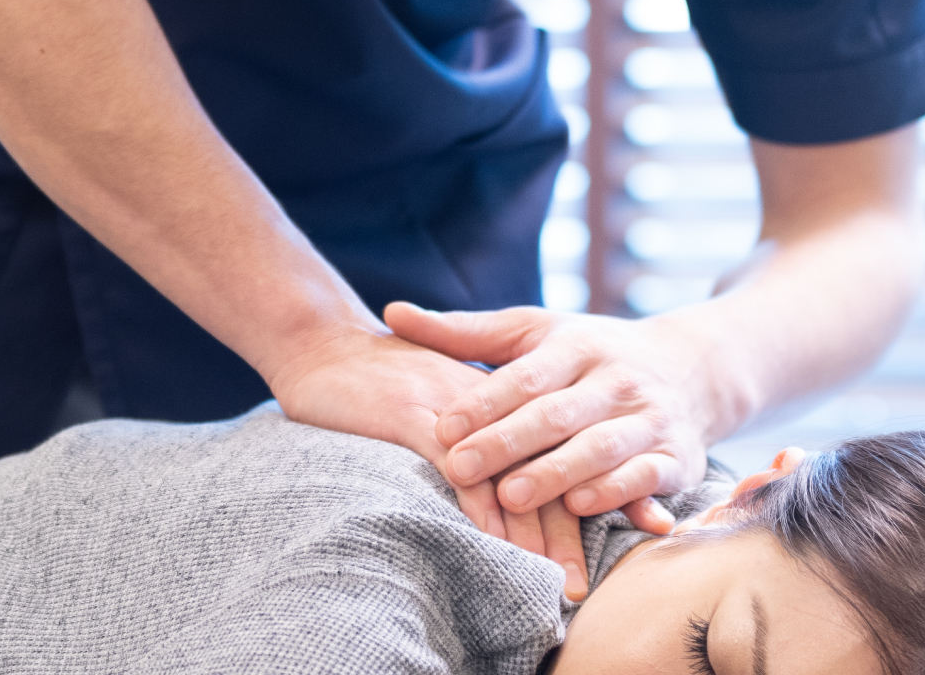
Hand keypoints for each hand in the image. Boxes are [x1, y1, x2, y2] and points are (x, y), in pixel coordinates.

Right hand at [265, 326, 597, 598]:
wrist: (321, 342)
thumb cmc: (377, 379)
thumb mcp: (441, 405)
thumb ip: (476, 436)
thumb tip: (495, 488)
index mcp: (505, 399)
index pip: (559, 453)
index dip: (587, 498)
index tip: (603, 544)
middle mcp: (492, 404)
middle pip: (546, 470)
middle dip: (567, 532)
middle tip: (579, 582)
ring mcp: (457, 411)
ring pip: (511, 473)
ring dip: (533, 533)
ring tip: (551, 576)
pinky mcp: (416, 417)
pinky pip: (460, 469)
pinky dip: (481, 509)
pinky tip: (496, 544)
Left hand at [383, 303, 732, 528]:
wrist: (692, 369)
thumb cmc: (590, 353)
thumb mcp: (534, 333)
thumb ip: (465, 333)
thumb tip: (392, 313)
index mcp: (577, 345)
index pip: (526, 376)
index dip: (484, 403)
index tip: (441, 428)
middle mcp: (617, 379)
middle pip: (559, 413)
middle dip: (508, 442)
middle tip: (460, 468)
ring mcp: (649, 418)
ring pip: (602, 447)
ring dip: (557, 473)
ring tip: (512, 496)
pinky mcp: (676, 456)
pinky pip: (647, 475)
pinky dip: (616, 492)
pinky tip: (579, 507)